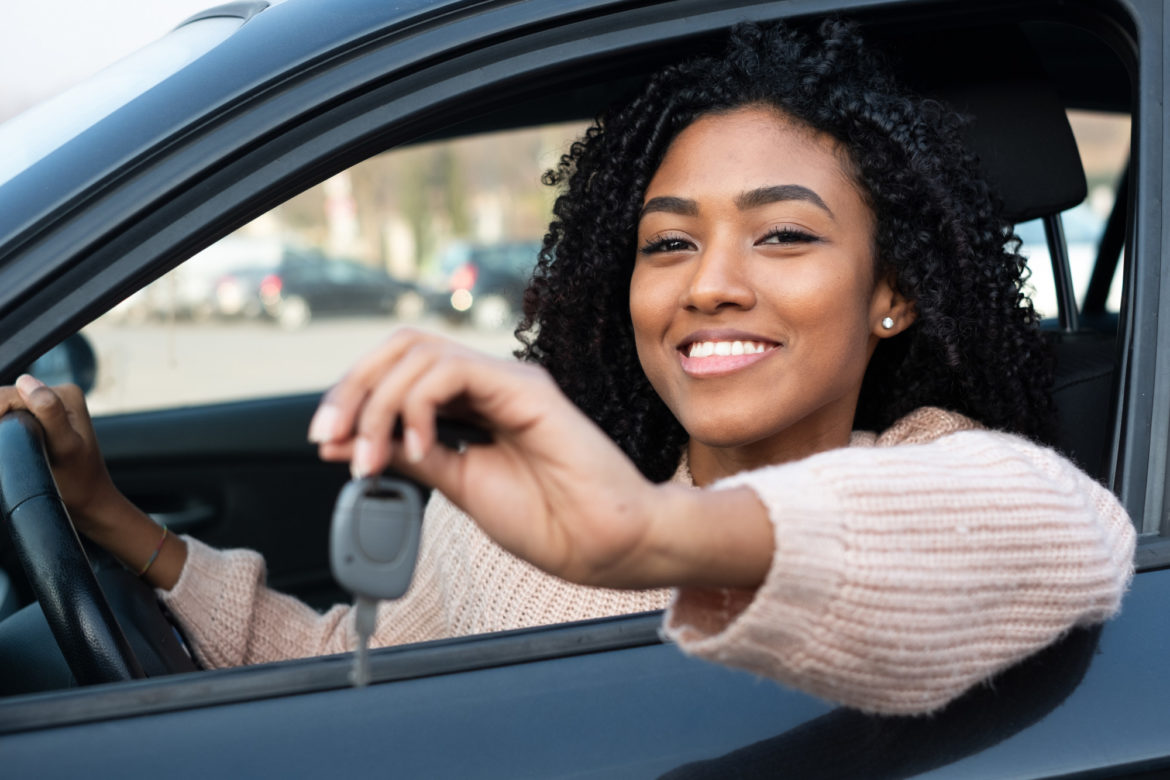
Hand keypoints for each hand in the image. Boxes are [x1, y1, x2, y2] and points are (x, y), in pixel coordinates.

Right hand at [0, 375, 118, 530]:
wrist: (89, 502)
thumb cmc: (78, 481)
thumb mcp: (64, 447)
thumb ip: (49, 413)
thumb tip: (27, 381)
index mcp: (66, 394)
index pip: (9, 394)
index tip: (3, 442)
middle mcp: (59, 394)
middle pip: (6, 400)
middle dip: (0, 422)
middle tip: (8, 450)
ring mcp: (50, 406)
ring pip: (5, 410)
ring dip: (1, 427)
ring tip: (9, 450)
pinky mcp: (42, 419)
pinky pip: (11, 419)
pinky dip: (5, 430)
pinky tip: (10, 445)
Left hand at [309, 329, 671, 587]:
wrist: (604, 545)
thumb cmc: (550, 521)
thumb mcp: (460, 485)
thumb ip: (413, 457)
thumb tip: (350, 443)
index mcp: (474, 405)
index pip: (399, 372)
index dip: (354, 398)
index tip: (328, 443)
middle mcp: (489, 384)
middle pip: (401, 348)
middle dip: (353, 390)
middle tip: (332, 438)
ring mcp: (508, 381)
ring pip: (418, 352)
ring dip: (378, 403)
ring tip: (374, 456)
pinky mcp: (526, 387)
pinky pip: (452, 369)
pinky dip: (416, 403)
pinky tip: (416, 443)